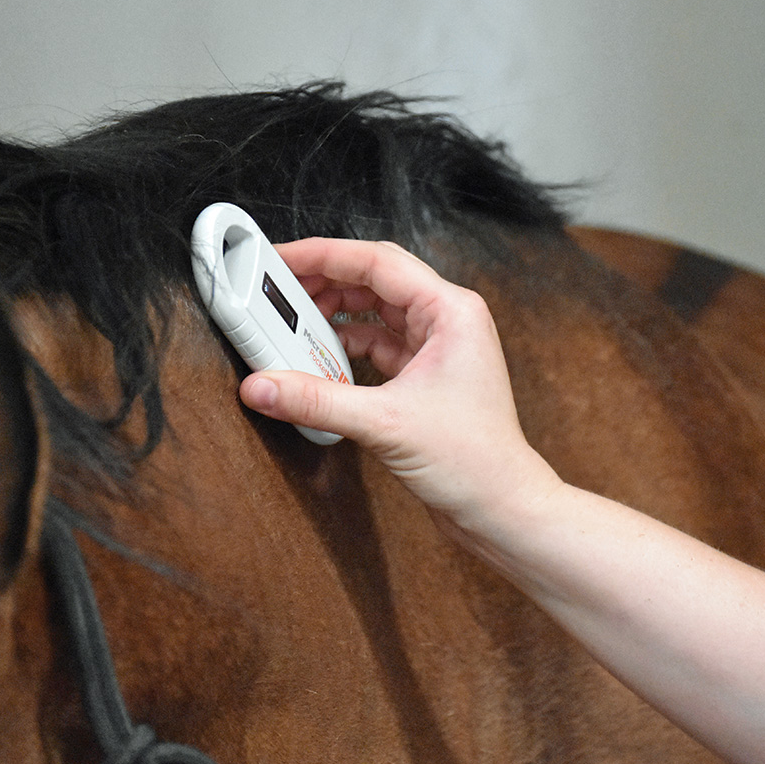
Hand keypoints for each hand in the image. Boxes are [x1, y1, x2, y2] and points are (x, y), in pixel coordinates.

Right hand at [238, 237, 558, 517]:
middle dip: (324, 283)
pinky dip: (346, 348)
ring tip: (292, 324)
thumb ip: (315, 400)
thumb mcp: (384, 423)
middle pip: (374, 281)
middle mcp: (448, 321)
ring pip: (375, 313)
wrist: (501, 508)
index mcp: (451, 311)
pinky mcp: (426, 376)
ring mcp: (439, 348)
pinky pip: (378, 345)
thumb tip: (263, 385)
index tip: (282, 258)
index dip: (323, 255)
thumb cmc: (474, 460)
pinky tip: (318, 359)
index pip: (376, 262)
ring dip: (334, 316)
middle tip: (278, 288)